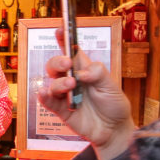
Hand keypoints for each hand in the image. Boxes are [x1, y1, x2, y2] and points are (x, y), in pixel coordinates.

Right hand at [38, 27, 133, 159]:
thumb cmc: (114, 105)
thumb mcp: (111, 86)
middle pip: (56, 65)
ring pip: (52, 82)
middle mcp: (72, 79)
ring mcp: (65, 95)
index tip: (60, 29)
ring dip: (58, 81)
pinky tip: (46, 93)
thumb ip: (97, 74)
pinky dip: (44, 96)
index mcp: (84, 69)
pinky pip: (48, 101)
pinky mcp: (61, 110)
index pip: (72, 51)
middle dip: (58, 61)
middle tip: (67, 64)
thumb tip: (81, 72)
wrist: (115, 130)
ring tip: (70, 85)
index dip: (64, 39)